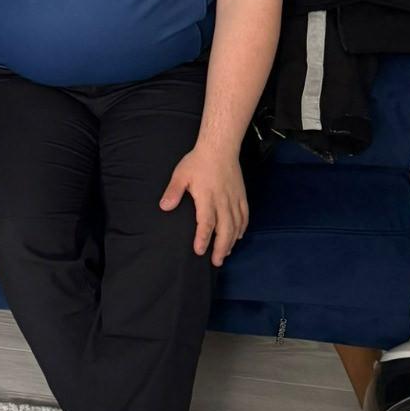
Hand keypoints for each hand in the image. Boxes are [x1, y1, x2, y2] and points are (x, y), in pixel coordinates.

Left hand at [159, 146, 248, 266]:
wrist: (220, 148)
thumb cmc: (198, 162)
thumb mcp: (181, 175)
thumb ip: (173, 192)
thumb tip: (164, 207)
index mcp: (207, 198)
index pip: (206, 223)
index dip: (203, 238)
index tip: (199, 251)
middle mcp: (223, 202)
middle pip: (225, 230)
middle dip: (221, 248)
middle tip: (216, 262)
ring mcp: (234, 199)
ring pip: (236, 225)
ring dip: (231, 241)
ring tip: (226, 254)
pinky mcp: (241, 196)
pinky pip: (244, 216)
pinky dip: (242, 228)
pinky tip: (237, 237)